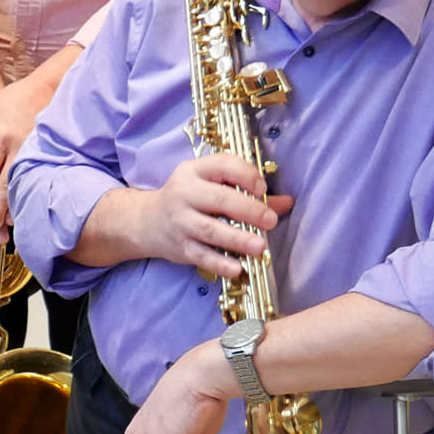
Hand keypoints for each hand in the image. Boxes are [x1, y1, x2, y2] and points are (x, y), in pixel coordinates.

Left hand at [0, 75, 56, 240]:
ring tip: (6, 227)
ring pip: (20, 185)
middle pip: (1, 184)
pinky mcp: (50, 153)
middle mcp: (17, 145)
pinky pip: (36, 179)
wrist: (51, 86)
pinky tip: (28, 208)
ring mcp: (36, 150)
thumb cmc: (18, 97)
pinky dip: (30, 196)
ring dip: (12, 208)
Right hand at [133, 155, 293, 278]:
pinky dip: (220, 263)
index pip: (222, 165)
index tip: (262, 189)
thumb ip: (247, 192)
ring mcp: (180, 221)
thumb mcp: (211, 186)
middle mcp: (184, 193)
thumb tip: (286, 202)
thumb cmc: (189, 199)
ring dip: (237, 239)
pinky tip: (238, 269)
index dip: (245, 175)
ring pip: (210, 230)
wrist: (146, 221)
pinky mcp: (179, 246)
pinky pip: (202, 256)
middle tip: (270, 221)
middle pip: (219, 199)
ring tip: (260, 247)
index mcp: (194, 171)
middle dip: (248, 210)